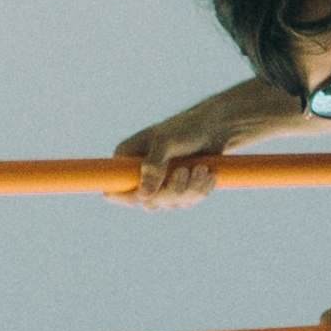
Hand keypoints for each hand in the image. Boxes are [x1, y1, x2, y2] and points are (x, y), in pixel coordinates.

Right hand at [117, 95, 260, 207]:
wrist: (214, 127)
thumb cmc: (186, 129)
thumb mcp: (166, 142)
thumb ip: (154, 166)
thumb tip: (144, 195)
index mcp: (126, 161)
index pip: (116, 190)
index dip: (127, 198)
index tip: (147, 196)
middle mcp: (140, 175)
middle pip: (148, 202)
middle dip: (171, 190)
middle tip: (185, 171)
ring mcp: (160, 185)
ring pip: (171, 203)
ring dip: (190, 188)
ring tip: (202, 168)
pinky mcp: (179, 190)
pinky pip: (187, 202)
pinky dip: (200, 190)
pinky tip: (209, 174)